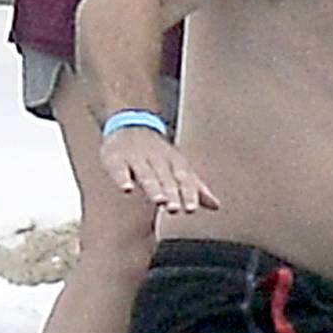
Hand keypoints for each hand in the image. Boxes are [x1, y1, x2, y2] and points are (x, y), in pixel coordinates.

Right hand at [100, 125, 219, 217]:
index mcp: (174, 162)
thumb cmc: (158, 153)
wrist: (130, 123)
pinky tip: (126, 189)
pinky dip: (123, 178)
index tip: (191, 209)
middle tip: (174, 209)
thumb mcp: (179, 167)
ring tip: (159, 201)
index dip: (187, 194)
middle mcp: (157, 160)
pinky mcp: (116, 159)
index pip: (184, 179)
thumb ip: (195, 188)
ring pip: (146, 175)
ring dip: (153, 188)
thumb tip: (216, 206)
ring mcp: (137, 158)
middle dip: (171, 193)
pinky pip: (119, 169)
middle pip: (165, 178)